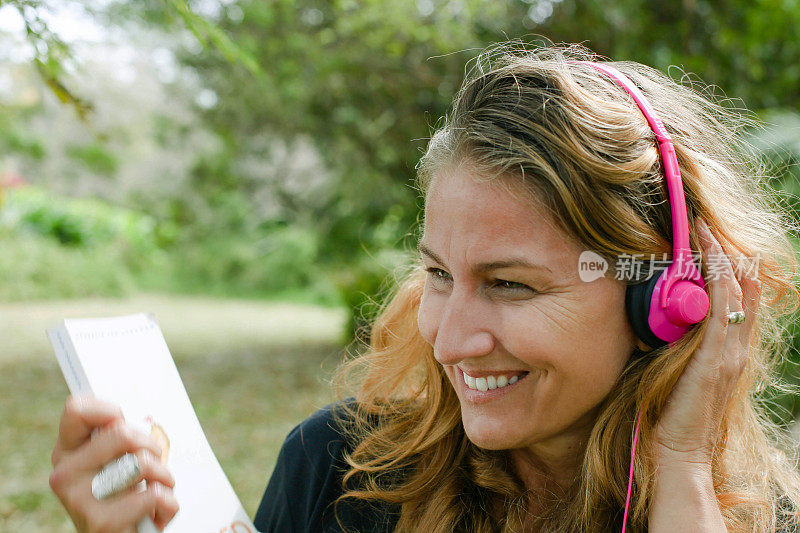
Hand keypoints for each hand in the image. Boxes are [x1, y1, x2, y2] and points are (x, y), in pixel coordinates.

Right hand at [49, 395, 178, 531]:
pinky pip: (155, 495)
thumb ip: (118, 438)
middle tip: (152, 462)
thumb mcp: (114, 462)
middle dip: (152, 446)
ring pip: (143, 463)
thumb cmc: (123, 496)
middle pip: (122, 433)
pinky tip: (156, 513)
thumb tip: (138, 419)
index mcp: (66, 453)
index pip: (77, 410)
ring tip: (156, 489)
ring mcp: (79, 500)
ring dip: (164, 476)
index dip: (110, 411)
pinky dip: (168, 503)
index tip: (125, 425)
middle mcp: (65, 474)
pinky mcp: (101, 523)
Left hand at [653, 218, 761, 465]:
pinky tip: (708, 261)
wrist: (679, 451)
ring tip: (703, 230)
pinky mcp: (714, 361)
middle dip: (725, 252)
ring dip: (719, 258)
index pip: (739, 298)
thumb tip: (658, 316)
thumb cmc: (671, 413)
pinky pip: (720, 313)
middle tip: (705, 223)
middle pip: (743, 288)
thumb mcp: (677, 368)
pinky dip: (716, 283)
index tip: (708, 238)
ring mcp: (729, 354)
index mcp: (729, 350)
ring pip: (734, 294)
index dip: (728, 266)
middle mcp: (736, 348)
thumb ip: (677, 342)